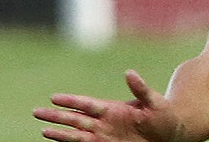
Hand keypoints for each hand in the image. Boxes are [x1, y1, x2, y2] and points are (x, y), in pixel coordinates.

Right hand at [34, 70, 184, 141]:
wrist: (172, 133)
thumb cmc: (165, 115)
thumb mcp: (154, 101)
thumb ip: (140, 89)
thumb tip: (130, 72)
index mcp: (113, 108)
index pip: (87, 103)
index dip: (71, 100)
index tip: (54, 97)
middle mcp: (104, 121)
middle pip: (75, 118)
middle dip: (56, 115)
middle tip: (36, 112)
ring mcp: (104, 134)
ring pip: (76, 133)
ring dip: (60, 132)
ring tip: (43, 129)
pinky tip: (56, 139)